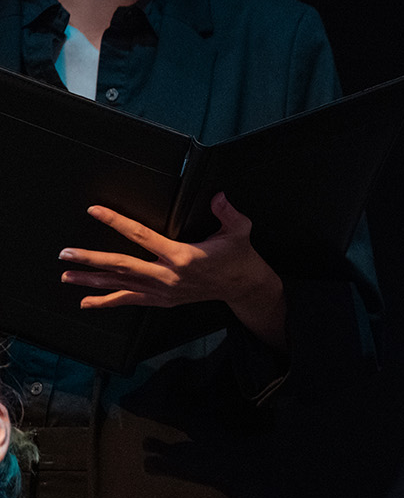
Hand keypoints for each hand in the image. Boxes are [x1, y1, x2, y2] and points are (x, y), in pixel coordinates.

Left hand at [60, 193, 286, 348]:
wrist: (242, 286)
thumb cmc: (238, 256)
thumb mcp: (239, 230)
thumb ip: (227, 212)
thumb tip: (218, 196)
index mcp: (182, 255)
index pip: (141, 235)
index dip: (116, 221)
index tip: (96, 211)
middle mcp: (167, 275)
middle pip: (121, 265)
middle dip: (91, 260)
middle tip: (66, 254)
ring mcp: (163, 290)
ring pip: (120, 284)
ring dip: (91, 281)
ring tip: (67, 275)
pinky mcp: (163, 300)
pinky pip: (130, 301)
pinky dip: (107, 301)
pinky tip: (87, 301)